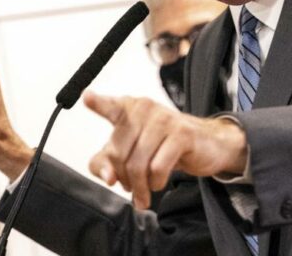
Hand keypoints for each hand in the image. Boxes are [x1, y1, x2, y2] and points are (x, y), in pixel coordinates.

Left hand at [84, 91, 247, 208]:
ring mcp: (164, 119)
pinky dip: (156, 183)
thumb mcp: (129, 153)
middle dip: (123, 178)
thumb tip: (108, 177)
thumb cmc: (162, 146)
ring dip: (140, 187)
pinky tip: (159, 183)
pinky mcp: (182, 134)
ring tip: (144, 193)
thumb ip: (105, 163)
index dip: (98, 103)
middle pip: (119, 154)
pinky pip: (158, 168)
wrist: (205, 145)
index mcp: (129, 108)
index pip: (110, 107)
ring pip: (138, 165)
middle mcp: (145, 109)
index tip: (87, 97)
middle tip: (130, 189)